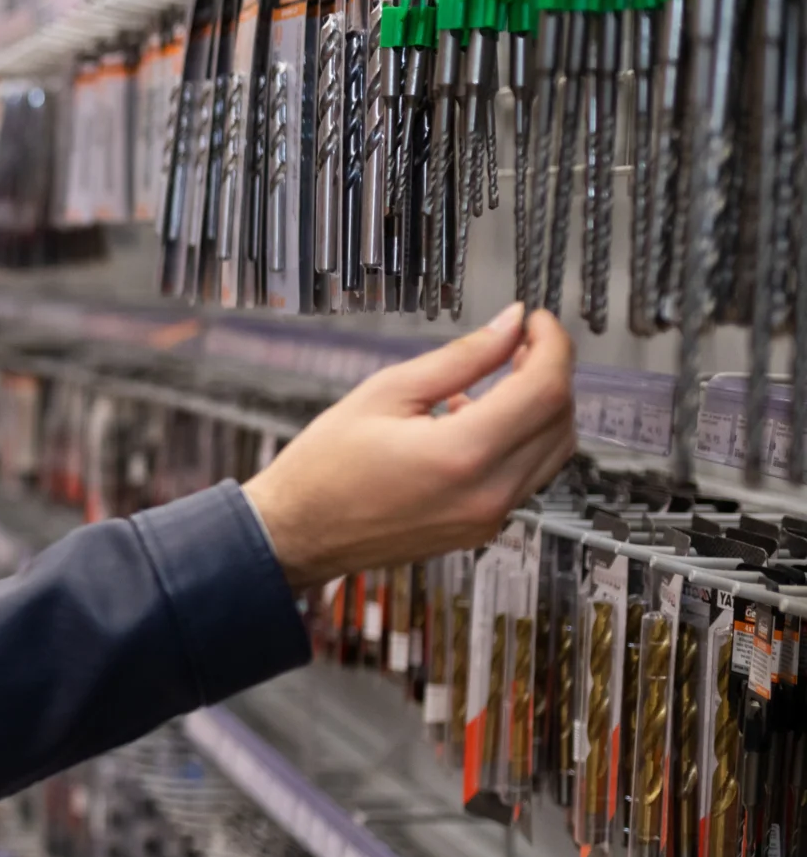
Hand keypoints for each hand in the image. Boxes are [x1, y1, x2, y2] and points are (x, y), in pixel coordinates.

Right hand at [243, 303, 576, 589]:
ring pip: (554, 450)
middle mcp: (486, 494)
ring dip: (540, 407)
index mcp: (461, 455)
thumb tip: (509, 325)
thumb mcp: (385, 393)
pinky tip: (476, 421)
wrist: (297, 535)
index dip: (552, 345)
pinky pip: (527, 475)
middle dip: (550, 372)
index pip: (545, 390)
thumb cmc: (324, 469)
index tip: (534, 322)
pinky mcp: (482, 528)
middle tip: (518, 344)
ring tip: (494, 382)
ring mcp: (488, 518)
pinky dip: (520, 440)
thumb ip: (459, 358)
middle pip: (560, 420)